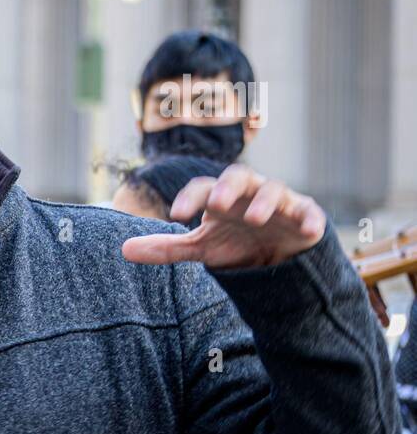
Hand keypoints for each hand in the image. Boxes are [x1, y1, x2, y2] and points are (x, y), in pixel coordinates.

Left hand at [122, 164, 326, 269]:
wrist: (278, 257)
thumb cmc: (235, 243)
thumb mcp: (201, 248)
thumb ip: (167, 247)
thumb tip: (124, 250)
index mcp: (221, 198)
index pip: (202, 188)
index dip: (189, 197)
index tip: (176, 215)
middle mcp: (249, 194)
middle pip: (239, 176)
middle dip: (228, 187)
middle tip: (217, 204)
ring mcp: (279, 203)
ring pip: (274, 190)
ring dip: (264, 201)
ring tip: (253, 218)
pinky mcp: (306, 216)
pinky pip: (309, 212)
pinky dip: (310, 218)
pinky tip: (308, 229)